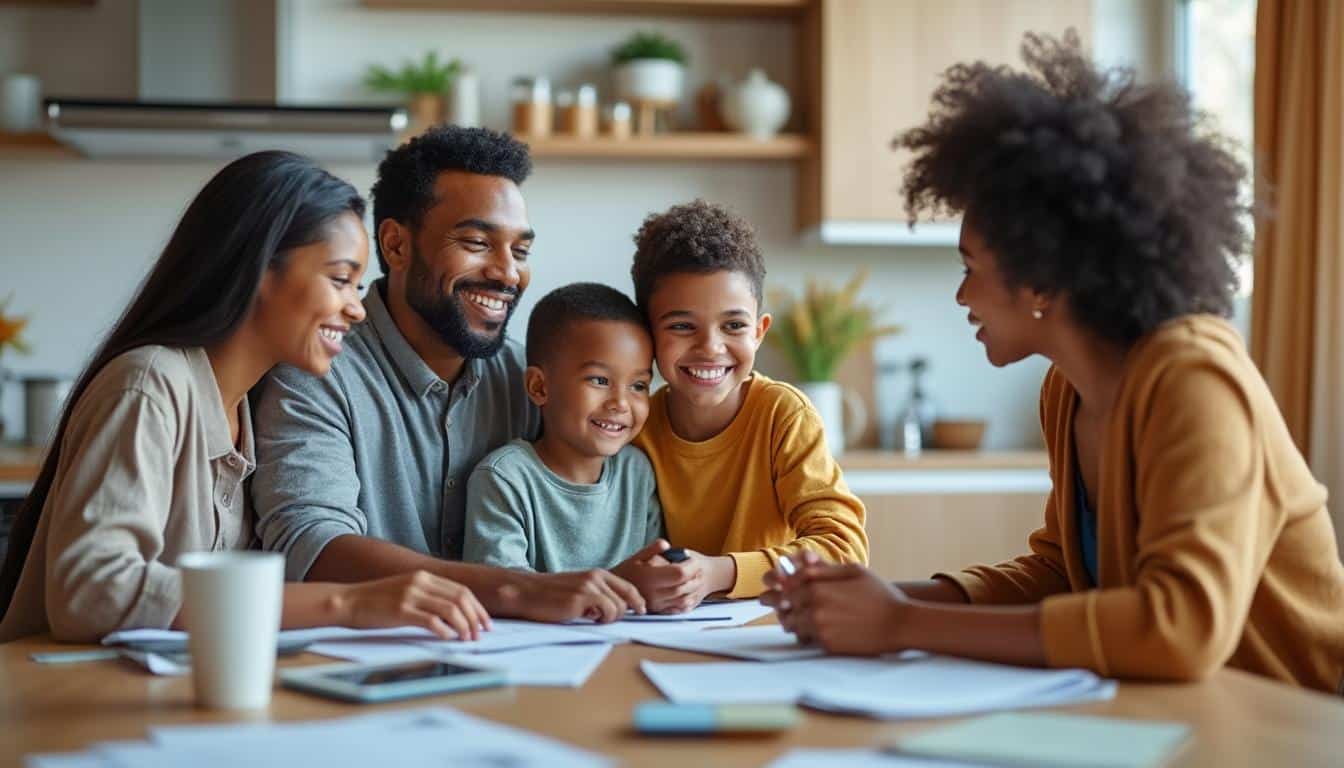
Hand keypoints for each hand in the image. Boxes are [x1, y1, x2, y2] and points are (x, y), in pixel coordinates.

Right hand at [336, 570, 490, 640]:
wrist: (348, 601)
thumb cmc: (377, 602)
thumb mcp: (406, 591)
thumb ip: (428, 597)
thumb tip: (454, 615)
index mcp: (424, 577)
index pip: (461, 590)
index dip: (477, 608)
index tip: (485, 623)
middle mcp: (420, 582)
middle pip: (460, 599)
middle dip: (475, 618)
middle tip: (480, 635)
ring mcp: (411, 595)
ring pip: (450, 609)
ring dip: (463, 626)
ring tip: (467, 639)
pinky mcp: (401, 610)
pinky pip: (431, 620)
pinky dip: (444, 630)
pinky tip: (448, 638)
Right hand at [493, 569, 645, 622]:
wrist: (526, 593)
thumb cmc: (551, 595)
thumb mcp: (578, 589)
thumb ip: (597, 594)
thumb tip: (617, 610)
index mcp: (597, 574)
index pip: (628, 587)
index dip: (638, 601)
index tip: (641, 611)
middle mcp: (597, 577)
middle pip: (627, 600)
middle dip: (621, 614)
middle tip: (603, 620)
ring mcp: (590, 586)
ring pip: (619, 608)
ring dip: (609, 618)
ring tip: (590, 618)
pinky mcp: (583, 597)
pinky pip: (608, 612)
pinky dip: (602, 620)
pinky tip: (587, 618)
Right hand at [611, 539, 702, 612]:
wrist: (614, 592)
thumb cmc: (627, 571)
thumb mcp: (637, 556)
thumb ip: (652, 549)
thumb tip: (666, 544)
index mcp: (649, 577)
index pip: (679, 573)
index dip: (691, 566)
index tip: (693, 559)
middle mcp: (652, 593)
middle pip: (683, 586)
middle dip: (695, 577)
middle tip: (698, 569)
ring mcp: (655, 604)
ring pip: (683, 599)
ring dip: (694, 589)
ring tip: (695, 578)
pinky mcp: (658, 611)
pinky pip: (679, 608)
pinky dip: (688, 599)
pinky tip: (688, 590)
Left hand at [766, 558, 908, 655]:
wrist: (899, 624)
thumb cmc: (879, 595)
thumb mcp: (854, 571)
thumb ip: (824, 569)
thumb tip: (802, 565)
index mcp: (818, 587)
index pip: (788, 584)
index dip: (787, 584)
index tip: (789, 587)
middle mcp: (814, 608)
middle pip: (786, 605)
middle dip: (787, 603)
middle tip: (791, 604)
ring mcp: (820, 628)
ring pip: (793, 624)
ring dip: (795, 619)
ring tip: (805, 616)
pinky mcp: (827, 645)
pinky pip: (807, 638)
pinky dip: (808, 633)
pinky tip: (821, 628)